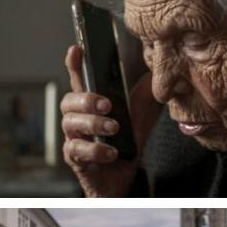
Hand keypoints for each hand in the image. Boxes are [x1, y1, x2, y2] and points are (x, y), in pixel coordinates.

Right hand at [60, 45, 157, 196]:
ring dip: (94, 124)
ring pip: (71, 124)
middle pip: (69, 101)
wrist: (121, 176)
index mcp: (91, 104)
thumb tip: (158, 74)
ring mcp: (74, 137)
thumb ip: (146, 97)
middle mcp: (78, 118)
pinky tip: (112, 152)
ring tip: (114, 128)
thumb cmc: (125, 143)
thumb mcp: (141, 117)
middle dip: (87, 100)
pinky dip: (96, 150)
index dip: (75, 64)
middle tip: (107, 105)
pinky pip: (77, 150)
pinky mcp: (75, 158)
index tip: (76, 49)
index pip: (80, 80)